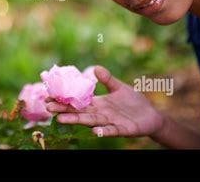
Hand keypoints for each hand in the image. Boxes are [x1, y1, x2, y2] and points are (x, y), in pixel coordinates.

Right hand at [46, 66, 164, 137]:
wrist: (151, 115)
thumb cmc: (134, 102)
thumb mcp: (119, 87)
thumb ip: (107, 79)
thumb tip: (95, 68)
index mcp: (98, 103)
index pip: (78, 102)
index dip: (65, 100)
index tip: (49, 97)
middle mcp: (101, 113)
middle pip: (79, 112)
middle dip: (64, 110)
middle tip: (48, 108)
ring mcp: (110, 122)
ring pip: (90, 121)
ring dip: (76, 121)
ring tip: (61, 120)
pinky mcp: (122, 129)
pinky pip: (111, 130)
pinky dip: (103, 131)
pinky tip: (94, 130)